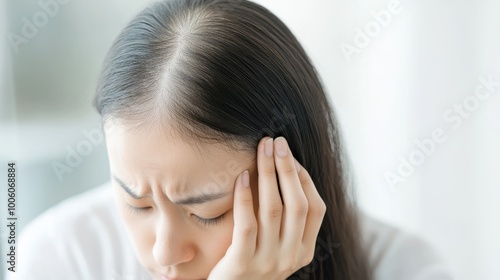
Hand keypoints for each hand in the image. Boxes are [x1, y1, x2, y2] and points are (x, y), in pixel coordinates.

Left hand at [207, 136, 326, 279]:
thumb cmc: (250, 263)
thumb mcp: (276, 247)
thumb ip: (284, 222)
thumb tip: (285, 173)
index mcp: (304, 250)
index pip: (315, 208)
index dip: (303, 178)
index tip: (289, 154)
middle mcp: (292, 256)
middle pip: (297, 203)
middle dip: (287, 168)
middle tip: (277, 141)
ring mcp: (269, 261)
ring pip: (273, 209)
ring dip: (268, 173)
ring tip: (261, 149)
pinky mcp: (243, 263)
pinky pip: (247, 223)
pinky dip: (245, 197)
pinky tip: (241, 176)